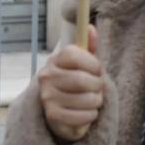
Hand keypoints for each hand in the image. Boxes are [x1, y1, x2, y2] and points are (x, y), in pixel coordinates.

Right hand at [38, 25, 104, 142]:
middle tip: (97, 87)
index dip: (91, 62)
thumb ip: (89, 46)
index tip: (98, 69)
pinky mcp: (52, 116)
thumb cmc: (77, 80)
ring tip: (92, 100)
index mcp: (56, 60)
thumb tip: (91, 28)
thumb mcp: (84, 62)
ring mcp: (47, 97)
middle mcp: (46, 77)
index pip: (73, 54)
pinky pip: (83, 116)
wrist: (62, 108)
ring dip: (96, 101)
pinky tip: (87, 112)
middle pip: (81, 79)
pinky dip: (91, 115)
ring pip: (86, 99)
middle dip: (98, 85)